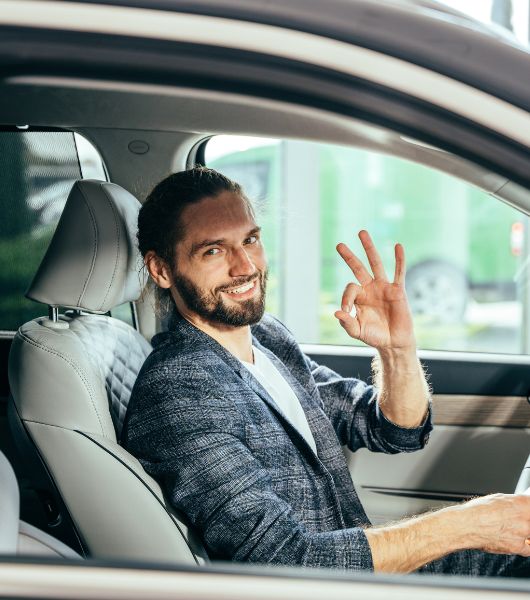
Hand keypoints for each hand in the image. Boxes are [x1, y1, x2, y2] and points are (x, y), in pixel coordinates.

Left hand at [334, 230, 414, 351]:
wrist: (393, 343)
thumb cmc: (374, 336)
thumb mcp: (356, 331)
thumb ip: (346, 323)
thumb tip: (336, 312)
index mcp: (359, 297)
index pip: (349, 288)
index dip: (346, 298)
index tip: (346, 310)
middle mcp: (370, 288)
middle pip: (358, 268)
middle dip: (349, 257)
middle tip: (339, 245)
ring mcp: (384, 287)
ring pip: (376, 264)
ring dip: (369, 249)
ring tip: (362, 233)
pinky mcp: (398, 291)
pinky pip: (398, 272)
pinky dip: (399, 259)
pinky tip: (398, 246)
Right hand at [459, 494, 529, 555]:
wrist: (466, 526)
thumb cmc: (477, 511)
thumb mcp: (498, 499)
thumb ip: (514, 503)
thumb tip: (520, 505)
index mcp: (521, 502)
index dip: (528, 509)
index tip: (526, 512)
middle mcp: (525, 517)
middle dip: (525, 520)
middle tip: (517, 521)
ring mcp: (523, 532)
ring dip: (525, 532)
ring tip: (514, 529)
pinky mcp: (519, 547)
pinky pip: (529, 548)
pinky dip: (525, 545)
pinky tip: (517, 540)